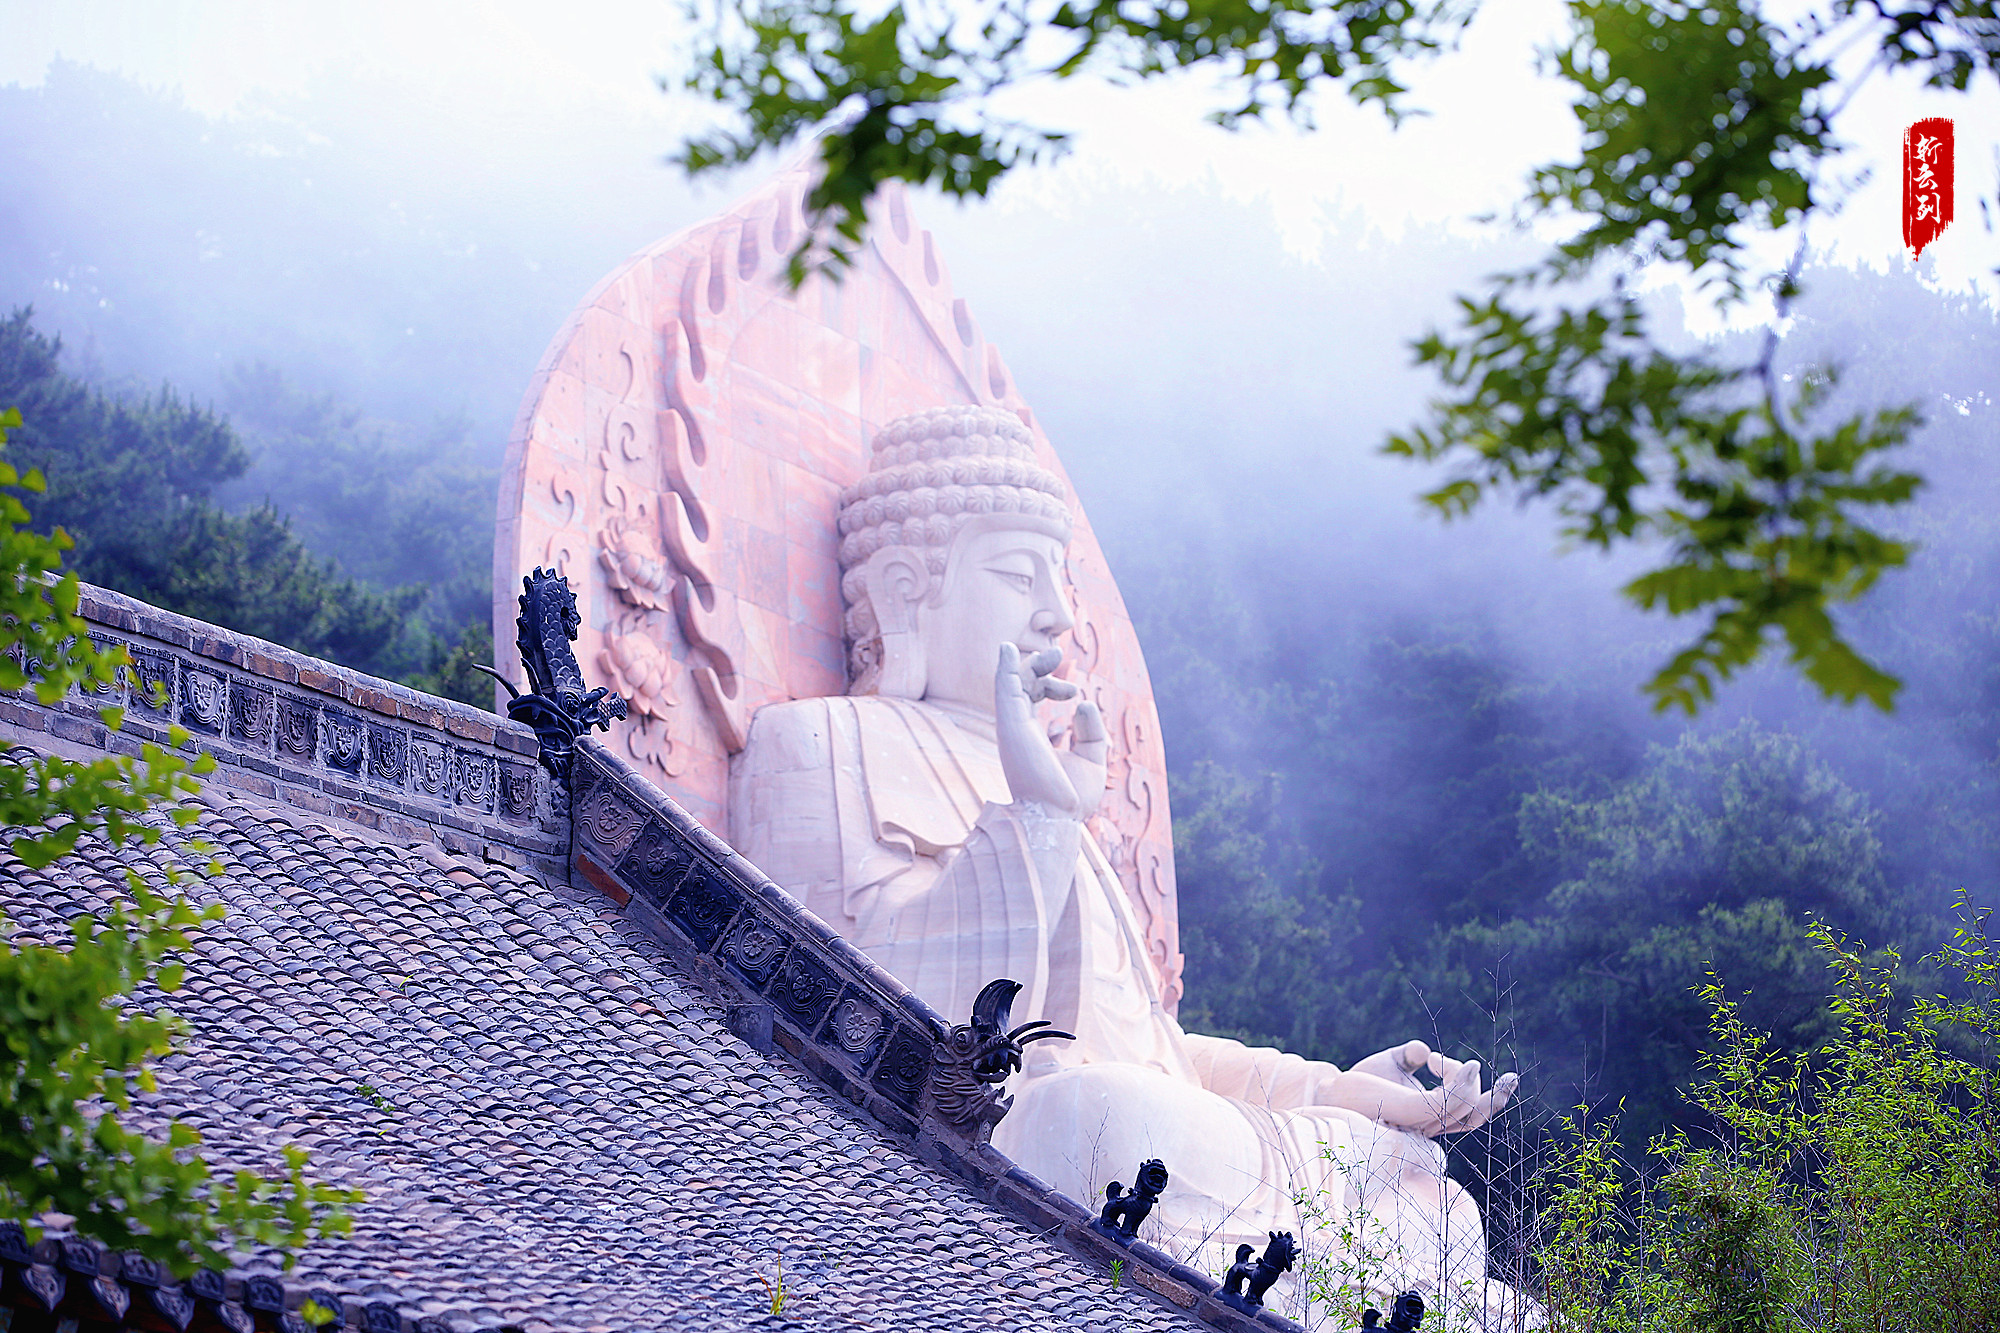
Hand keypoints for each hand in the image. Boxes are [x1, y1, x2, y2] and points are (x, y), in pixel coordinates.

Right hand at [994, 643, 1106, 818]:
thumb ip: (1090, 732)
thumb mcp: (1090, 758)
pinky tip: (1008, 648)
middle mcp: (1019, 730)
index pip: (1032, 700)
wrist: (1055, 818)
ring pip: (1012, 682)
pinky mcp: (1010, 725)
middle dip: (1039, 667)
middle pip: (1021, 686)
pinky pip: (1003, 689)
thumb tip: (1085, 703)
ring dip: (1029, 663)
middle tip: (1059, 657)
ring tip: (1053, 655)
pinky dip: (1004, 667)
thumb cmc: (1069, 797)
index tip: (1074, 693)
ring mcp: (1013, 726)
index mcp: (1032, 737)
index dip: (1052, 686)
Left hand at [1341, 1039, 1519, 1135]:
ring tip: (1459, 1064)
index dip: (1490, 1101)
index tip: (1510, 1077)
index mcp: (1428, 1119)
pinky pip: (1446, 1100)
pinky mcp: (1410, 1112)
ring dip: (1468, 1081)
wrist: (1328, 1092)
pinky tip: (1458, 1063)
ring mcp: (1421, 1123)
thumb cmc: (1357, 1084)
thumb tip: (1424, 1051)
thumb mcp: (1390, 1064)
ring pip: (1464, 1107)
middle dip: (1497, 1099)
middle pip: (1473, 1119)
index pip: (1467, 1117)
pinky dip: (1457, 1080)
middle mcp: (1427, 1127)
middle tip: (1512, 1077)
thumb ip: (1410, 1056)